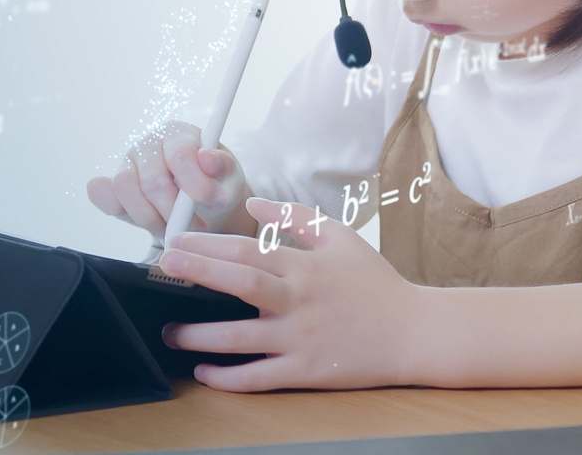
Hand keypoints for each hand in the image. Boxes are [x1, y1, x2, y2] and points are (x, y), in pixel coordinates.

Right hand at [86, 121, 255, 237]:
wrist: (201, 200)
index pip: (180, 154)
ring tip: (170, 229)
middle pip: (151, 179)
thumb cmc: (215, 183)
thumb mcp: (230, 177)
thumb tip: (207, 158)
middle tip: (191, 227)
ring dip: (149, 218)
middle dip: (172, 211)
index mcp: (178, 134)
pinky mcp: (112, 184)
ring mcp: (127, 163)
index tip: (206, 203)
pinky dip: (116, 209)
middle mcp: (148, 144)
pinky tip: (145, 221)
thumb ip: (223, 168)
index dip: (193, 183)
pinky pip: (101, 193)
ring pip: (124, 187)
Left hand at [156, 197, 425, 389]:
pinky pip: (260, 378)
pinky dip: (230, 378)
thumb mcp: (340, 239)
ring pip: (241, 338)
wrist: (417, 333)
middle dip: (198, 272)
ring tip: (170, 331)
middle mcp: (299, 302)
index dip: (208, 244)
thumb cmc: (376, 284)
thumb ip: (295, 219)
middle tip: (164, 266)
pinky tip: (205, 373)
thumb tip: (251, 204)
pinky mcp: (307, 371)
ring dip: (200, 335)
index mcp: (305, 267)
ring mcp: (301, 339)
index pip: (248, 250)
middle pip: (241, 284)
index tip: (175, 240)